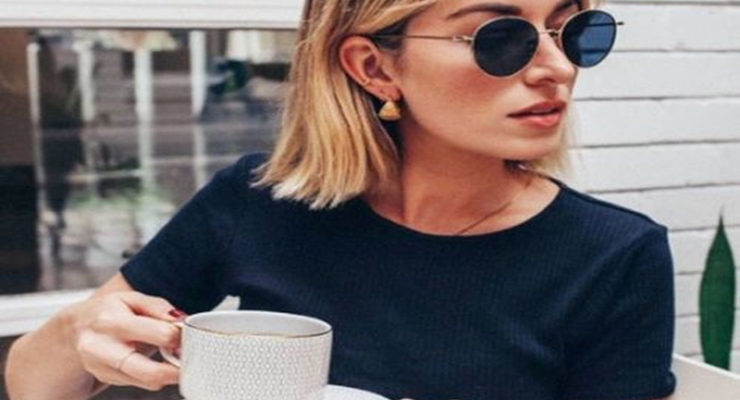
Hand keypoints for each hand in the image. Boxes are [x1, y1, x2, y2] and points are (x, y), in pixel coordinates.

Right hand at [70, 291, 184, 390]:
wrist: (75, 329)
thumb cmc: (108, 311)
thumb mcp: (131, 298)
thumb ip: (158, 308)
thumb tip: (181, 321)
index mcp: (111, 321)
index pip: (159, 334)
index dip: (179, 336)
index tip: (188, 333)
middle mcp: (102, 347)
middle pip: (149, 371)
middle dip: (176, 370)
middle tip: (190, 361)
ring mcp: (102, 367)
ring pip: (146, 381)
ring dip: (167, 373)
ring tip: (174, 359)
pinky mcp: (106, 378)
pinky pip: (139, 383)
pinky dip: (153, 375)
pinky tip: (155, 362)